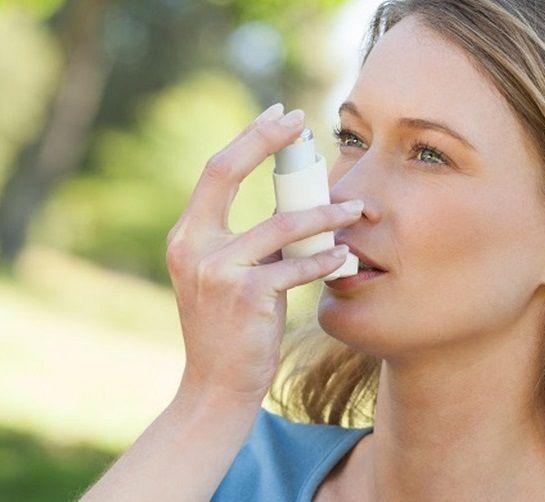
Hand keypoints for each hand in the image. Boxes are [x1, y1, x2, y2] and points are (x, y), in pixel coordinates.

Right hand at [165, 103, 363, 403]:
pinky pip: (297, 267)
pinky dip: (325, 261)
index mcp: (188, 236)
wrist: (216, 386)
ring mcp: (216, 270)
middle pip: (226, 172)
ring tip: (356, 209)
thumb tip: (296, 203)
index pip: (215, 171)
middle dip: (266, 141)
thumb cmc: (231, 328)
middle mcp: (193, 246)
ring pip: (281, 224)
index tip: (279, 117)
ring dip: (325, 214)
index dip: (248, 138)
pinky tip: (346, 259)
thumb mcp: (228, 276)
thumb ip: (250, 241)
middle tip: (304, 123)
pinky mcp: (245, 296)